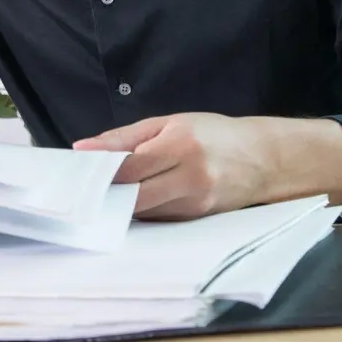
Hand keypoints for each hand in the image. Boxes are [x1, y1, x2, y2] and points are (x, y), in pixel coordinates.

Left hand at [73, 113, 341, 219]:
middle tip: (83, 190)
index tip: (76, 174)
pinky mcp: (199, 219)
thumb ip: (125, 137)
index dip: (99, 174)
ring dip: (122, 204)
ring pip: (144, 211)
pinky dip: (143, 211)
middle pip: (133, 196)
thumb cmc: (213, 134)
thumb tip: (83, 149)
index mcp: (182, 144)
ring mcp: (197, 202)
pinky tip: (133, 200)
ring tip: (106, 193)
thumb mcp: (169, 123)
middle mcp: (191, 176)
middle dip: (106, 195)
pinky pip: (159, 218)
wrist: (265, 158)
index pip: (128, 167)